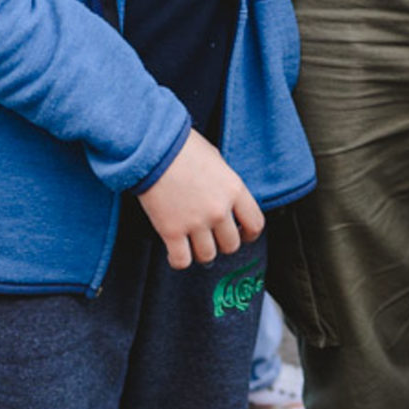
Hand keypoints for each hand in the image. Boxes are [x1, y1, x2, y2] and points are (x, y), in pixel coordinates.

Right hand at [137, 130, 264, 269]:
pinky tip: (174, 251)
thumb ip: (224, 183)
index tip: (242, 234)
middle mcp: (218, 210)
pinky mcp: (171, 231)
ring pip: (208, 256)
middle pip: (231, 245)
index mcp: (234, 189)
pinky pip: (182, 261)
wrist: (152, 147)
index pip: (255, 224)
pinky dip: (178, 260)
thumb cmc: (182, 147)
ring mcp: (195, 222)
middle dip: (222, 243)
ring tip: (192, 243)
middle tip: (211, 237)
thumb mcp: (215, 159)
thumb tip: (226, 198)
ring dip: (201, 252)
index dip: (249, 234)